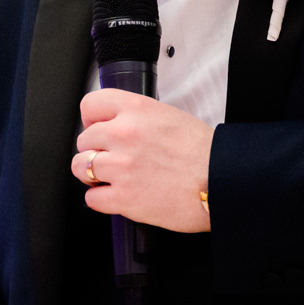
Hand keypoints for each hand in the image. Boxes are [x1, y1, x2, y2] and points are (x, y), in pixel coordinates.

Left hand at [73, 89, 213, 232]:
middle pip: (83, 140)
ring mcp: (121, 166)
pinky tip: (119, 196)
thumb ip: (139, 118)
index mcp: (136, 109)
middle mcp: (124, 134)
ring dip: (92, 175)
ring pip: (80, 167)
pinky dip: (102, 200)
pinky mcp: (123, 197)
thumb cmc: (205, 153)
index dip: (91, 119)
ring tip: (112, 178)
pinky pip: (92, 198)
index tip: (96, 128)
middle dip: (96, 150)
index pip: (90, 105)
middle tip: (114, 159)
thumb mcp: (170, 117)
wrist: (223, 182)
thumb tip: (118, 125)